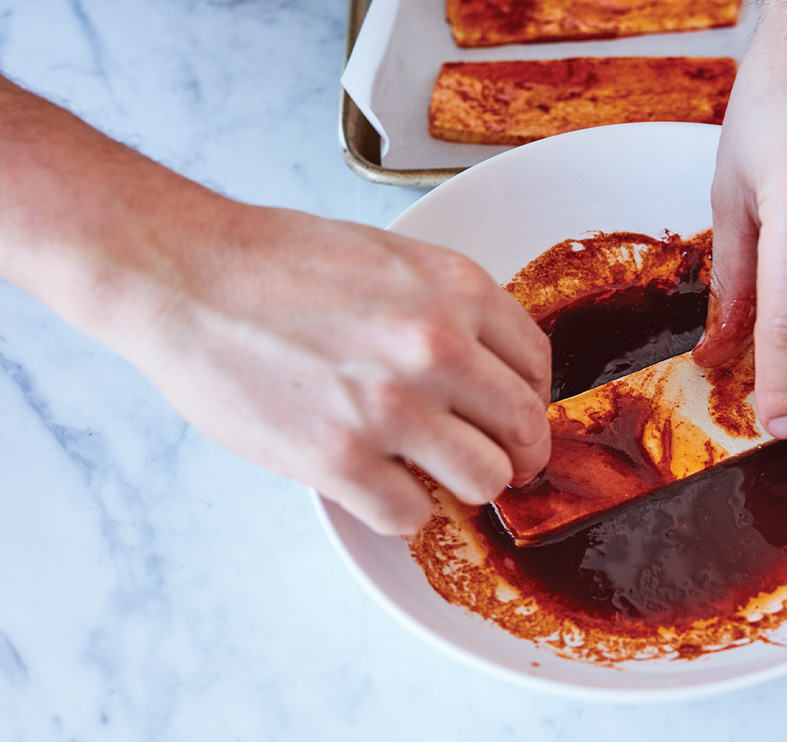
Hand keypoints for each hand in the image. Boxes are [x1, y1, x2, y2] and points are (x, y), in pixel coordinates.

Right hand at [131, 206, 551, 534]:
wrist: (186, 275)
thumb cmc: (276, 263)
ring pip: (485, 481)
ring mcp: (392, 407)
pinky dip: (398, 511)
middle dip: (514, 454)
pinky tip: (373, 485)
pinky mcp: (341, 459)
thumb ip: (451, 310)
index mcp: (457, 291)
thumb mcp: (394, 260)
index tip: (510, 418)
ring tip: (426, 471)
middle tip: (491, 462)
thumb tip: (489, 370)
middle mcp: (437, 348)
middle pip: (525, 431)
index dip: (528, 401)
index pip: (538, 366)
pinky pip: (411, 515)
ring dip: (461, 485)